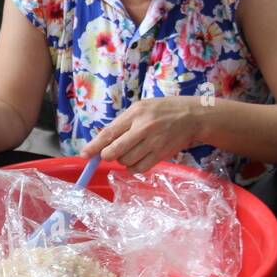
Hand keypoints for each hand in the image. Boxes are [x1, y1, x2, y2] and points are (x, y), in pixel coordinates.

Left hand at [80, 96, 201, 172]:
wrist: (192, 116)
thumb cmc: (163, 110)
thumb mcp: (141, 107)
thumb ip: (123, 122)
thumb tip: (103, 141)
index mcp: (135, 114)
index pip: (109, 133)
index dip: (94, 146)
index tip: (84, 155)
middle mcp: (143, 128)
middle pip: (115, 151)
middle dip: (107, 156)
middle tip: (108, 154)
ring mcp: (153, 143)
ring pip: (126, 161)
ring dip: (123, 161)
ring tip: (129, 152)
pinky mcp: (161, 154)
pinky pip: (140, 168)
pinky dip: (134, 168)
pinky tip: (137, 160)